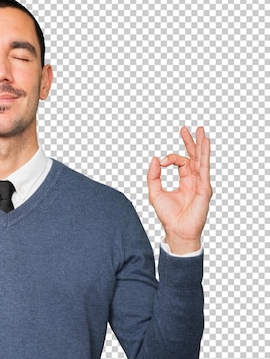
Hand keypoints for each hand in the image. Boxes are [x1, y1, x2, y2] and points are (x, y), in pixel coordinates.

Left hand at [147, 126, 211, 253]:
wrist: (176, 230)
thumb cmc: (168, 216)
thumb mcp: (155, 192)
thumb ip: (153, 176)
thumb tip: (155, 158)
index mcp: (185, 181)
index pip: (180, 162)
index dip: (170, 158)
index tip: (161, 162)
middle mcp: (195, 181)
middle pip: (194, 157)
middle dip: (191, 142)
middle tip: (187, 128)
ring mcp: (201, 183)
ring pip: (201, 160)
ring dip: (201, 145)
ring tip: (201, 130)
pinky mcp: (204, 188)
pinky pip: (204, 168)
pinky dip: (204, 155)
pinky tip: (205, 144)